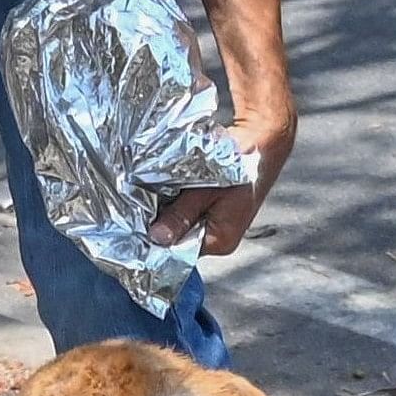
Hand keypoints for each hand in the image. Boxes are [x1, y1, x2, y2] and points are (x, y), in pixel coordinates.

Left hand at [149, 110, 291, 254]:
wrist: (261, 144)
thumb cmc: (239, 167)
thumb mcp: (204, 192)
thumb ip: (180, 215)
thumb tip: (156, 237)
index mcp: (219, 241)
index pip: (179, 251)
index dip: (157, 240)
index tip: (135, 227)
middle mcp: (218, 239)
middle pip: (179, 239)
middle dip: (160, 224)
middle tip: (139, 207)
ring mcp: (216, 225)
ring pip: (181, 224)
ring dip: (167, 211)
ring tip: (154, 196)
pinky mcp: (214, 211)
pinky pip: (187, 212)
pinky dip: (177, 202)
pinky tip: (169, 191)